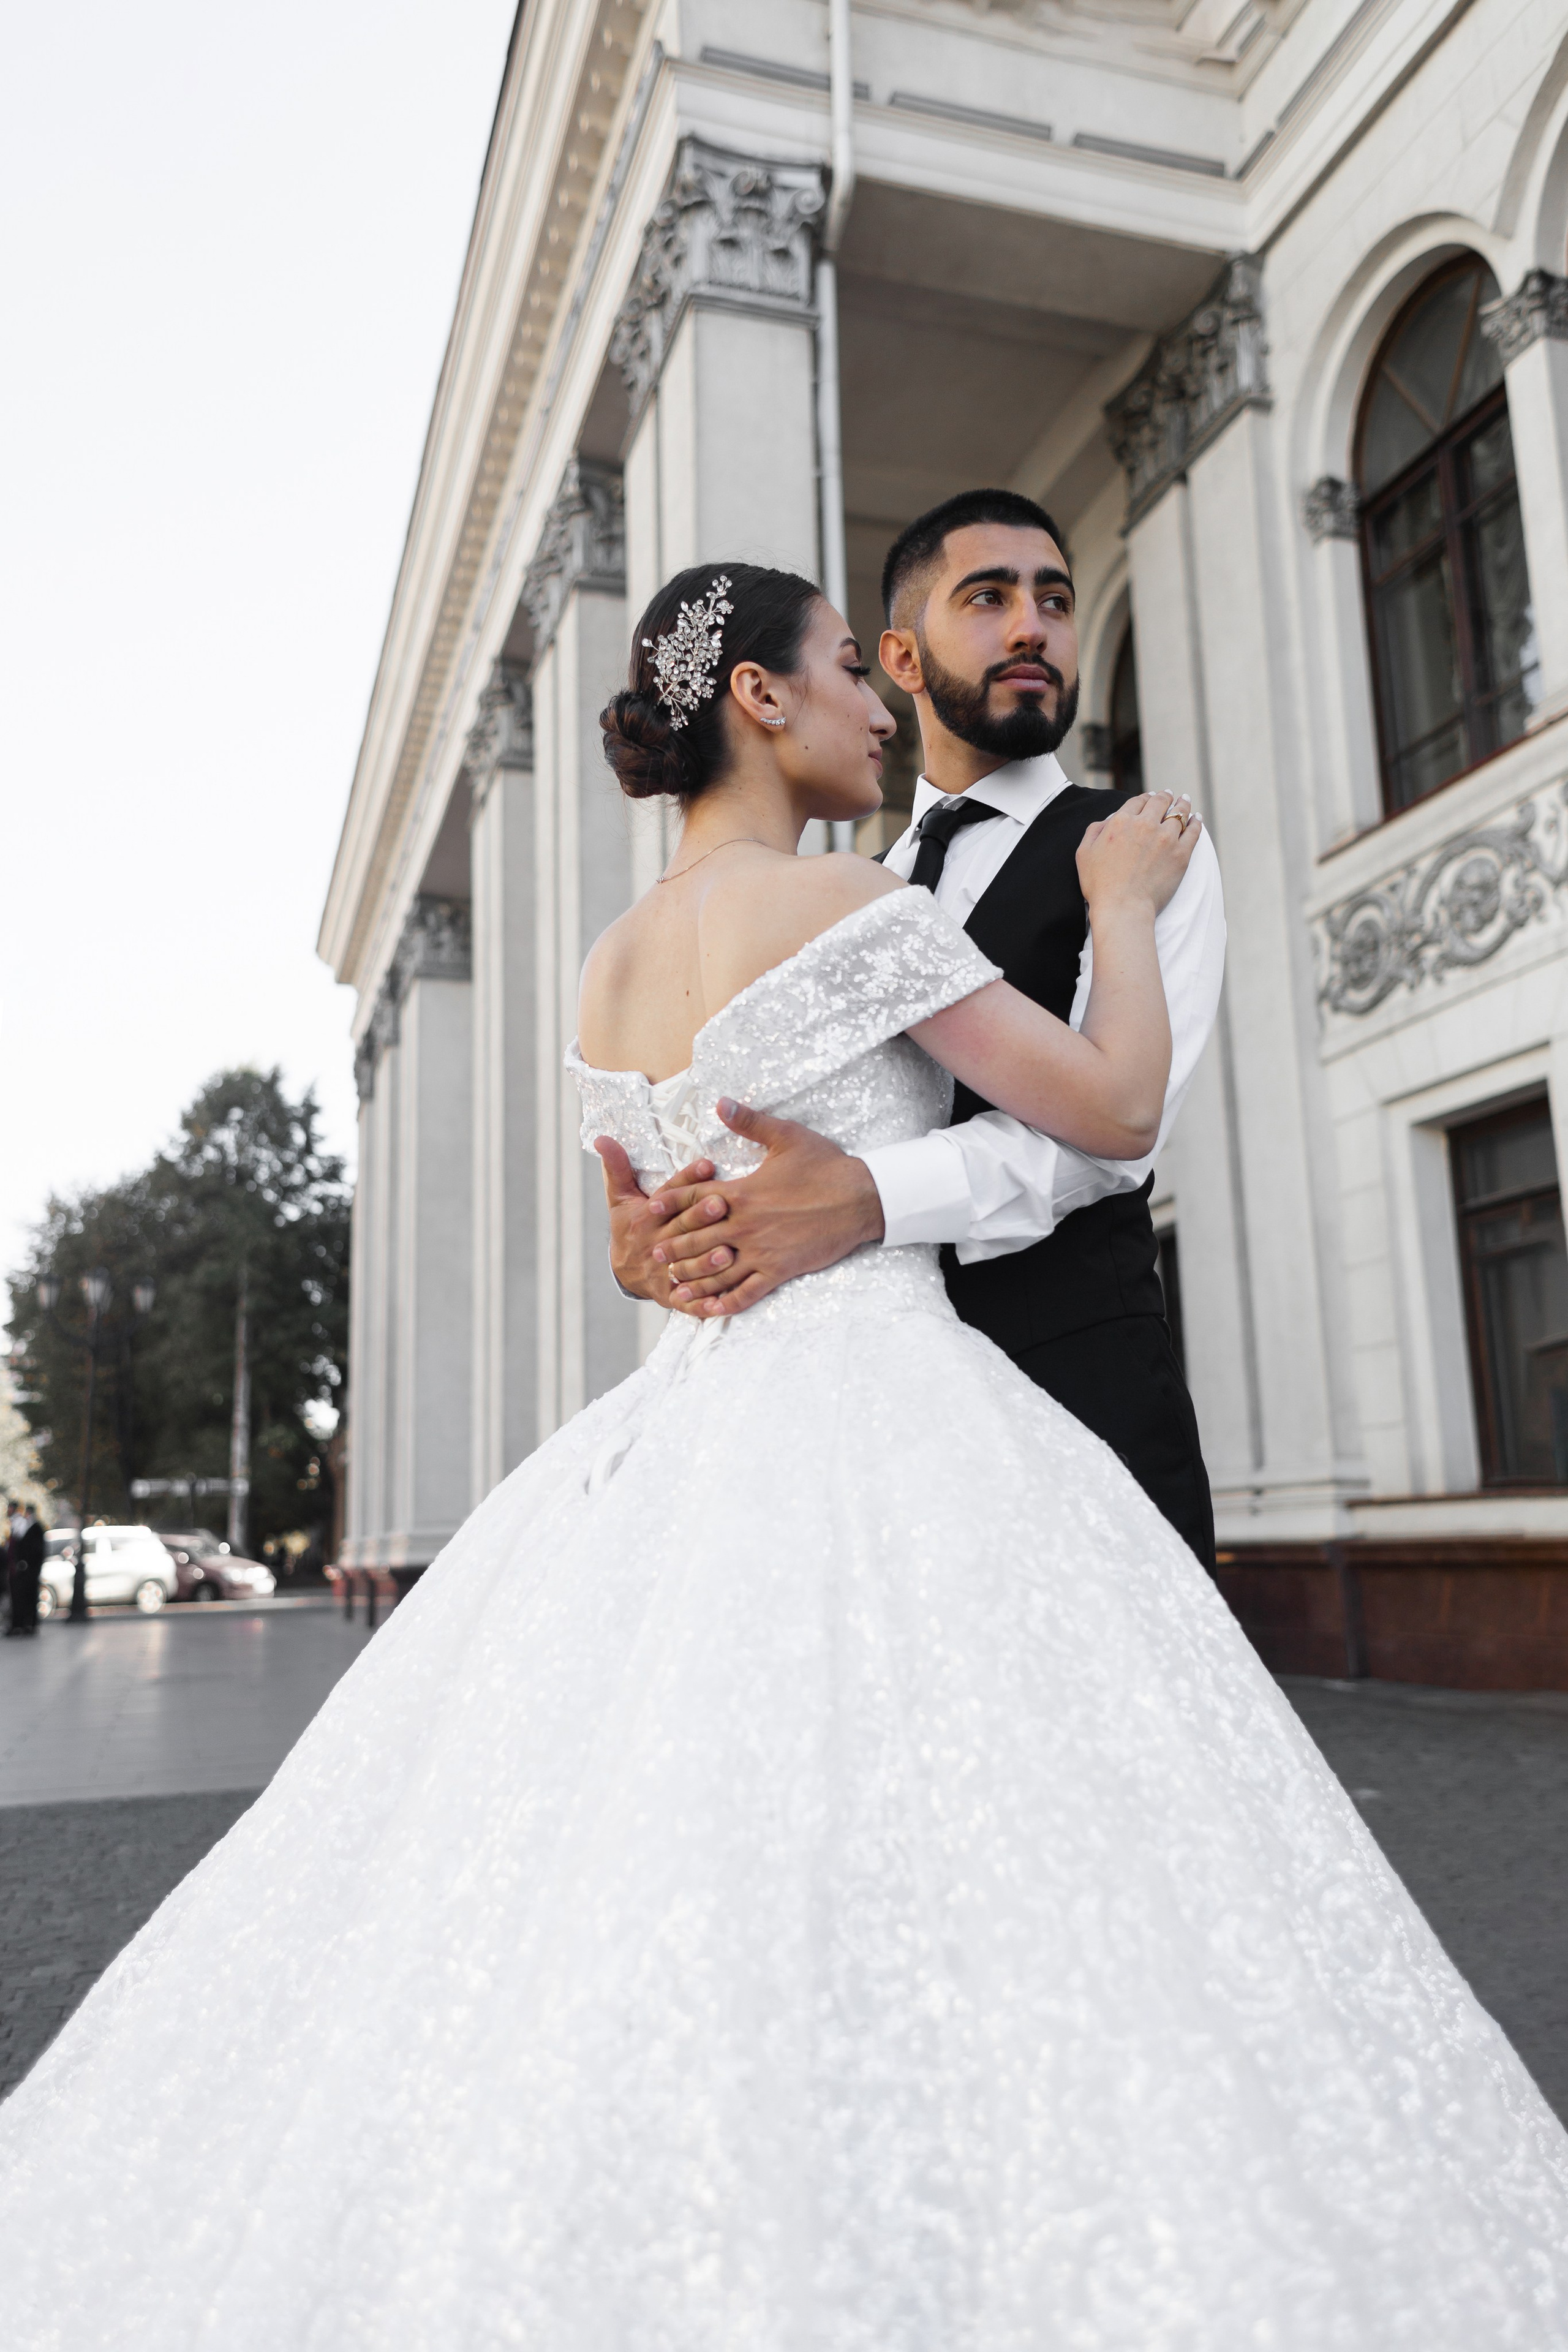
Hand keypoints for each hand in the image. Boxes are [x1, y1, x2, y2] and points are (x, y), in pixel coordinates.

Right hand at [597, 1139, 734, 1313]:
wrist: (625, 1270)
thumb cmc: (630, 1226)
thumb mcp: (621, 1197)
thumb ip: (618, 1167)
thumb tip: (601, 1137)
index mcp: (646, 1217)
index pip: (668, 1196)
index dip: (686, 1180)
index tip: (706, 1164)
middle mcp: (655, 1243)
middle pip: (680, 1229)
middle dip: (699, 1217)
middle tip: (721, 1204)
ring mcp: (663, 1270)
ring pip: (686, 1265)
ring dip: (705, 1261)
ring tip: (727, 1252)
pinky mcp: (669, 1295)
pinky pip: (685, 1301)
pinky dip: (700, 1303)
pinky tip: (720, 1301)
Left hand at [655, 1100, 884, 1316]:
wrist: (861, 1198)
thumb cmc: (826, 1166)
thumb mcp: (786, 1136)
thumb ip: (749, 1122)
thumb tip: (721, 1102)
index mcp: (742, 1191)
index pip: (694, 1198)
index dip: (670, 1203)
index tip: (651, 1210)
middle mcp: (744, 1224)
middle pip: (696, 1238)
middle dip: (673, 1247)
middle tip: (654, 1255)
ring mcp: (761, 1250)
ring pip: (716, 1270)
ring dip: (692, 1279)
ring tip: (674, 1287)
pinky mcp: (779, 1270)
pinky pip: (747, 1292)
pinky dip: (726, 1303)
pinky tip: (712, 1310)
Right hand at [1076, 792, 1200, 917]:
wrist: (1123, 907)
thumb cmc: (1100, 885)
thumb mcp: (1084, 853)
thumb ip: (1094, 831)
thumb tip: (1107, 821)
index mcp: (1122, 821)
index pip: (1138, 801)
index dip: (1145, 797)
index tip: (1150, 797)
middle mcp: (1145, 824)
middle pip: (1160, 802)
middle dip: (1165, 796)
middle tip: (1169, 795)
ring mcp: (1166, 838)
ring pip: (1179, 813)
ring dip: (1183, 804)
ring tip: (1185, 800)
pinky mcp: (1181, 854)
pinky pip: (1193, 831)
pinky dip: (1196, 822)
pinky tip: (1197, 818)